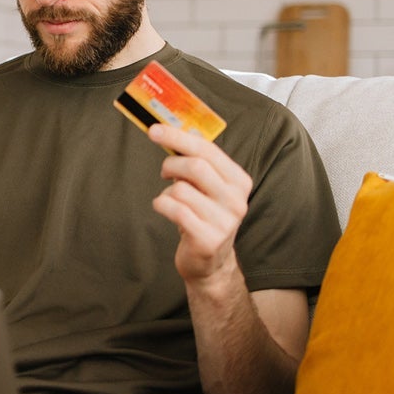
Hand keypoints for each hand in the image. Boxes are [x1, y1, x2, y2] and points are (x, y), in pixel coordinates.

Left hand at [148, 123, 252, 287]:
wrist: (211, 263)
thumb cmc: (204, 216)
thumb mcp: (209, 188)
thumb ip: (197, 162)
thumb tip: (168, 131)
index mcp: (239, 181)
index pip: (208, 150)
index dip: (178, 137)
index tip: (154, 130)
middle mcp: (236, 200)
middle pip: (196, 166)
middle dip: (171, 164)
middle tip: (164, 172)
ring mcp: (224, 221)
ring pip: (181, 189)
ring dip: (167, 191)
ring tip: (173, 200)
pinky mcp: (207, 239)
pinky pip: (173, 209)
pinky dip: (161, 205)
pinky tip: (166, 210)